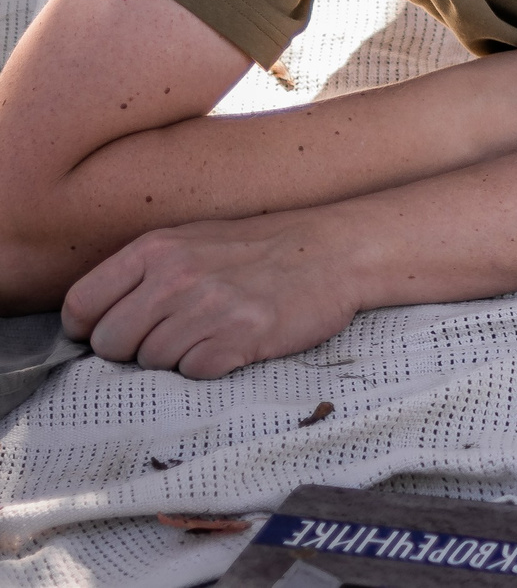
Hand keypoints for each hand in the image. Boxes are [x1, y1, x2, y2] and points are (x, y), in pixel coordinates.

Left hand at [63, 208, 364, 378]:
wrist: (337, 250)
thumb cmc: (262, 249)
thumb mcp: (194, 241)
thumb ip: (142, 274)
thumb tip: (92, 322)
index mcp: (156, 248)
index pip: (81, 305)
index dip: (90, 329)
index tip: (115, 333)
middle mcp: (175, 275)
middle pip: (111, 343)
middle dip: (136, 348)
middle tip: (175, 334)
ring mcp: (208, 307)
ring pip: (152, 362)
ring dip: (179, 357)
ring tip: (214, 332)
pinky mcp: (240, 337)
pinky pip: (193, 373)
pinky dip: (211, 366)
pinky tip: (234, 343)